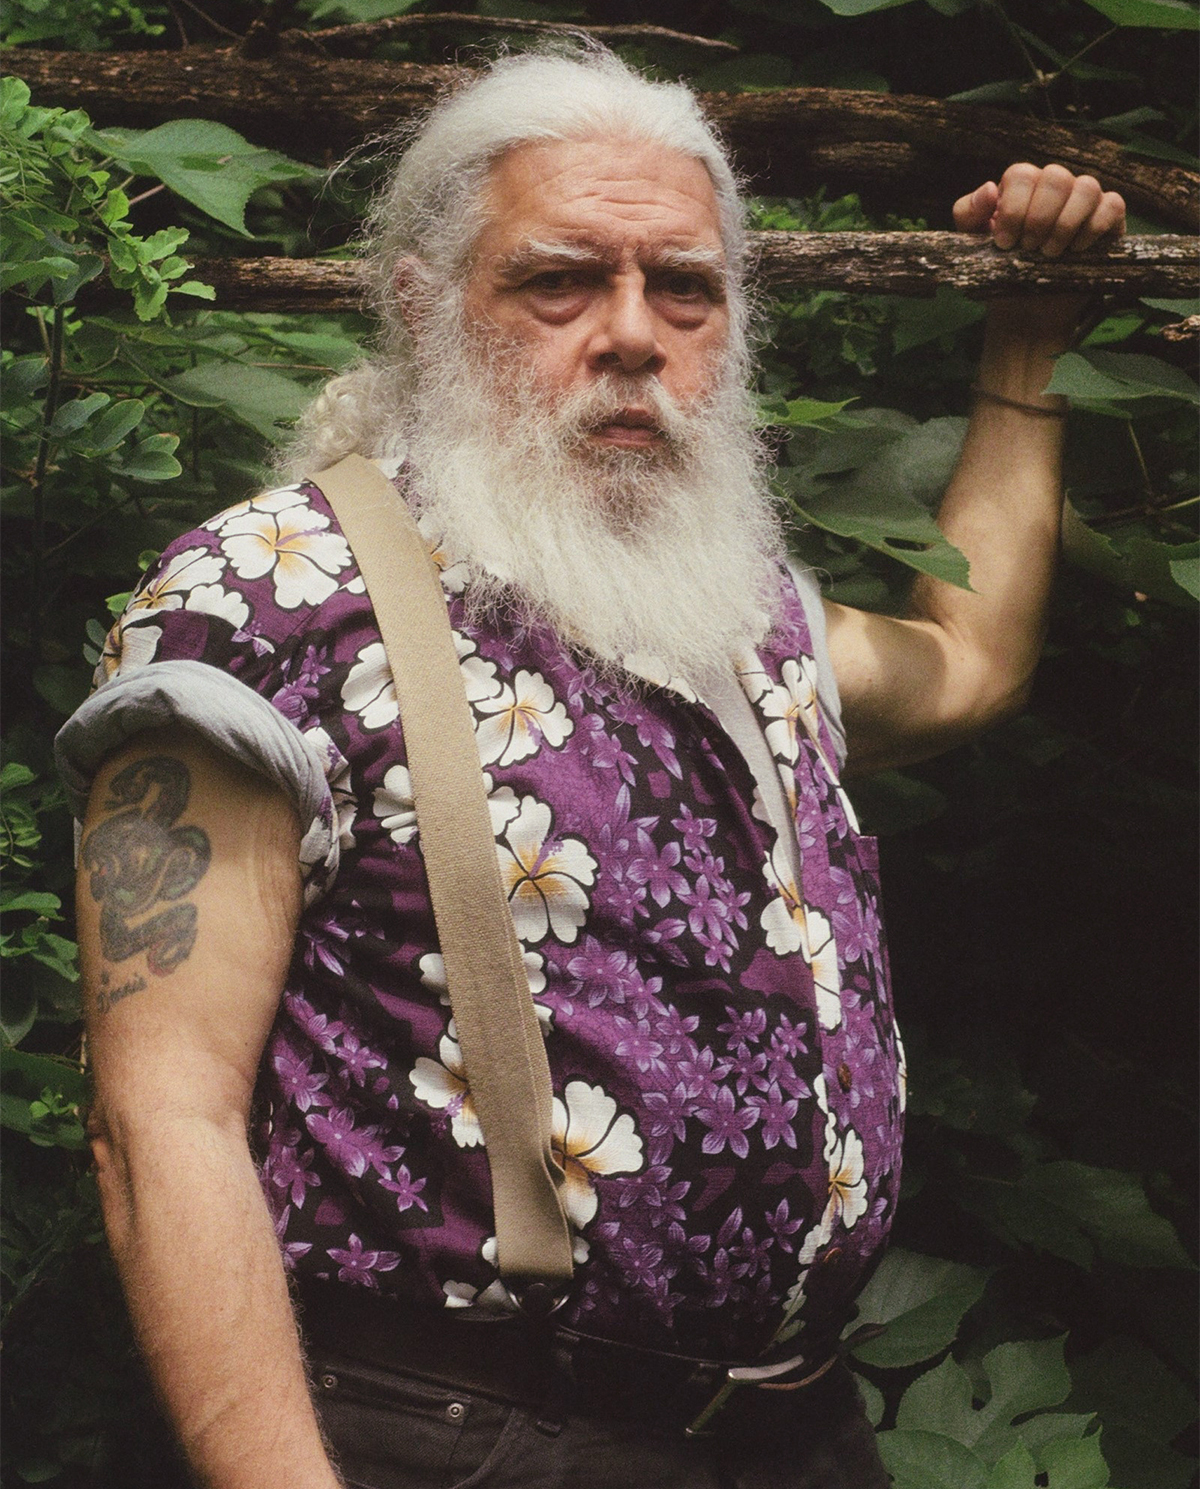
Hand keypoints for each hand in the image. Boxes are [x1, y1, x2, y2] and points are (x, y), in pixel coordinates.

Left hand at [954, 163, 1125, 257]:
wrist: (1026, 312)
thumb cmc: (1001, 272)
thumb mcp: (972, 246)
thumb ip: (968, 214)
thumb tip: (990, 189)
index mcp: (1023, 186)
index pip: (1022, 174)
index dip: (1014, 209)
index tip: (1005, 244)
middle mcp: (1055, 186)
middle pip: (1055, 177)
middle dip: (1039, 219)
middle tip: (1029, 250)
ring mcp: (1084, 200)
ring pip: (1087, 187)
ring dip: (1065, 225)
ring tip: (1050, 254)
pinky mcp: (1109, 218)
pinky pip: (1112, 205)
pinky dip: (1094, 228)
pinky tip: (1076, 250)